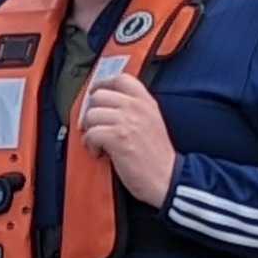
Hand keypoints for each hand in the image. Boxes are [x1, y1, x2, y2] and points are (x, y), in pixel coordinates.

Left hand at [79, 70, 178, 202]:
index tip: (96, 96)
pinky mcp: (117, 138)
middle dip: (92, 112)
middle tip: (97, 127)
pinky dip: (90, 145)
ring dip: (89, 131)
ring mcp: (127, 121)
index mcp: (146, 102)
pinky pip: (91, 133)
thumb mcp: (152, 121)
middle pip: (99, 95)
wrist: (167, 178)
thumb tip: (108, 103)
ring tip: (99, 143)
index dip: (103, 85)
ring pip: (91, 114)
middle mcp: (136, 107)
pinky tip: (100, 153)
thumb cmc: (157, 156)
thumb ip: (135, 108)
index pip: (121, 79)